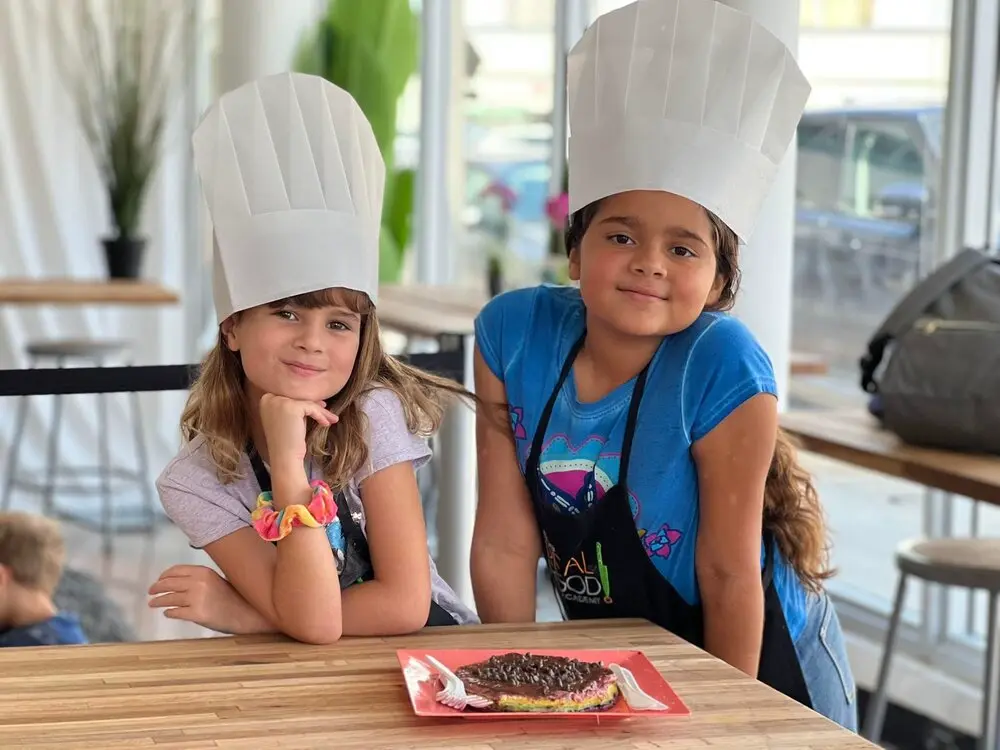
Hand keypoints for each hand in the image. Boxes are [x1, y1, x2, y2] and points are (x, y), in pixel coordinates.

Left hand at [148, 565, 273, 634]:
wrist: (247, 613)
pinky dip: (169, 613)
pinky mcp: (196, 614)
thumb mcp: (216, 581)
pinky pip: (176, 612)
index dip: (164, 575)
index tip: (159, 580)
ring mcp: (197, 599)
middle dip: (157, 588)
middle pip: (169, 583)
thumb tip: (177, 582)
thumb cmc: (234, 597)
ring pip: (169, 598)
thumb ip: (199, 579)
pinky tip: (167, 613)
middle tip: (151, 592)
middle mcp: (198, 583)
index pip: (176, 570)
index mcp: (203, 572)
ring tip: (153, 603)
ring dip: (158, 601)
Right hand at [258, 393, 337, 467]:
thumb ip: (298, 407)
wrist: (284, 457)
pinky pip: (311, 408)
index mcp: (266, 400)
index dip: (305, 402)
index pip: (291, 396)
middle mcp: (270, 398)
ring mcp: (280, 402)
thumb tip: (319, 401)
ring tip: (332, 419)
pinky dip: (321, 415)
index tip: (319, 407)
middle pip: (299, 398)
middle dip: (315, 406)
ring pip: (307, 403)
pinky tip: (326, 424)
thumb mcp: (290, 419)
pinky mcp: (292, 407)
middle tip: (327, 413)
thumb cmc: (287, 441)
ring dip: (322, 412)